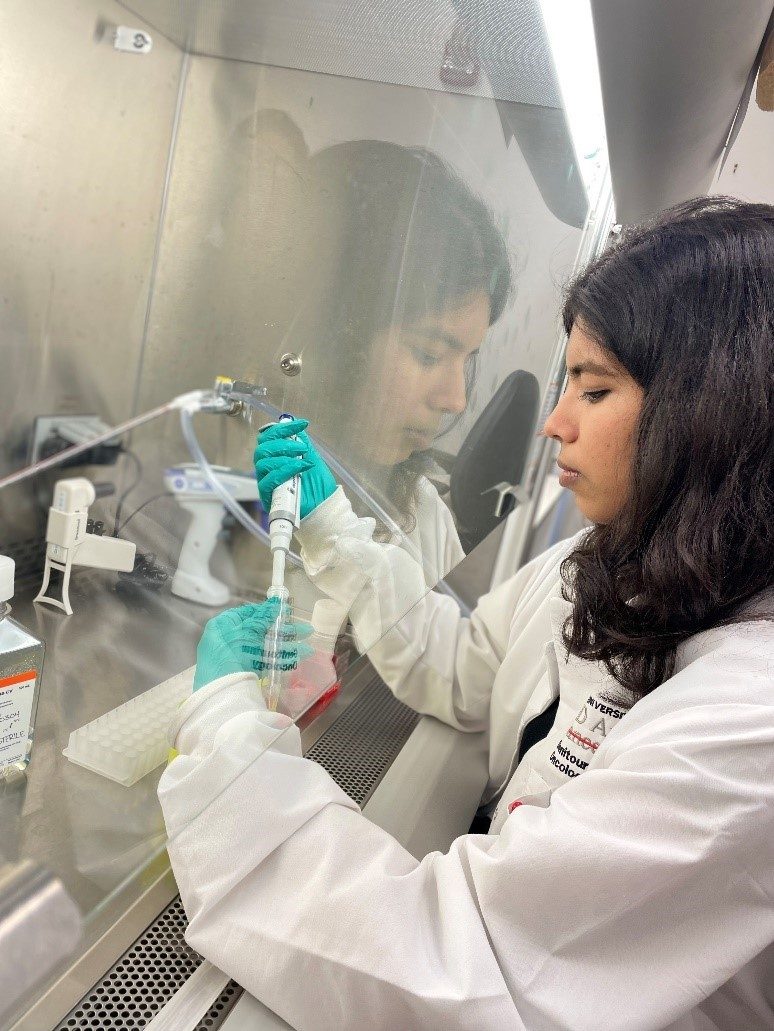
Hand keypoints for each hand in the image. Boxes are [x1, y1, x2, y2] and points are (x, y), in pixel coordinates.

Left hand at [193, 598, 312, 691]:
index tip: (286, 612)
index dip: (268, 611)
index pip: (247, 613)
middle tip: (305, 631)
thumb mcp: (247, 631)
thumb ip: (262, 617)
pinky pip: (265, 663)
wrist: (219, 693)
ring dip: (286, 647)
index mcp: (224, 625)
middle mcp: (230, 640)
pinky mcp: (245, 674)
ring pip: (265, 648)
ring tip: (307, 649)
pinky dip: (280, 661)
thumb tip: (274, 603)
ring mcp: (237, 658)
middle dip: (283, 631)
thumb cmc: (229, 655)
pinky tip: (297, 660)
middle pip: (260, 631)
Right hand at [254, 419, 336, 519]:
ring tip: (302, 460)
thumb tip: (291, 422)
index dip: (283, 428)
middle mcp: (268, 468)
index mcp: (275, 456)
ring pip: (262, 463)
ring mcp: (266, 481)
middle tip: (301, 448)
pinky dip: (284, 471)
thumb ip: (300, 441)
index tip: (302, 424)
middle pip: (262, 449)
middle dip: (282, 444)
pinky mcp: (268, 496)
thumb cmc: (317, 484)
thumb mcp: (310, 457)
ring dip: (284, 458)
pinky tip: (298, 469)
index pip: (269, 437)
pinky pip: (267, 480)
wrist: (324, 504)